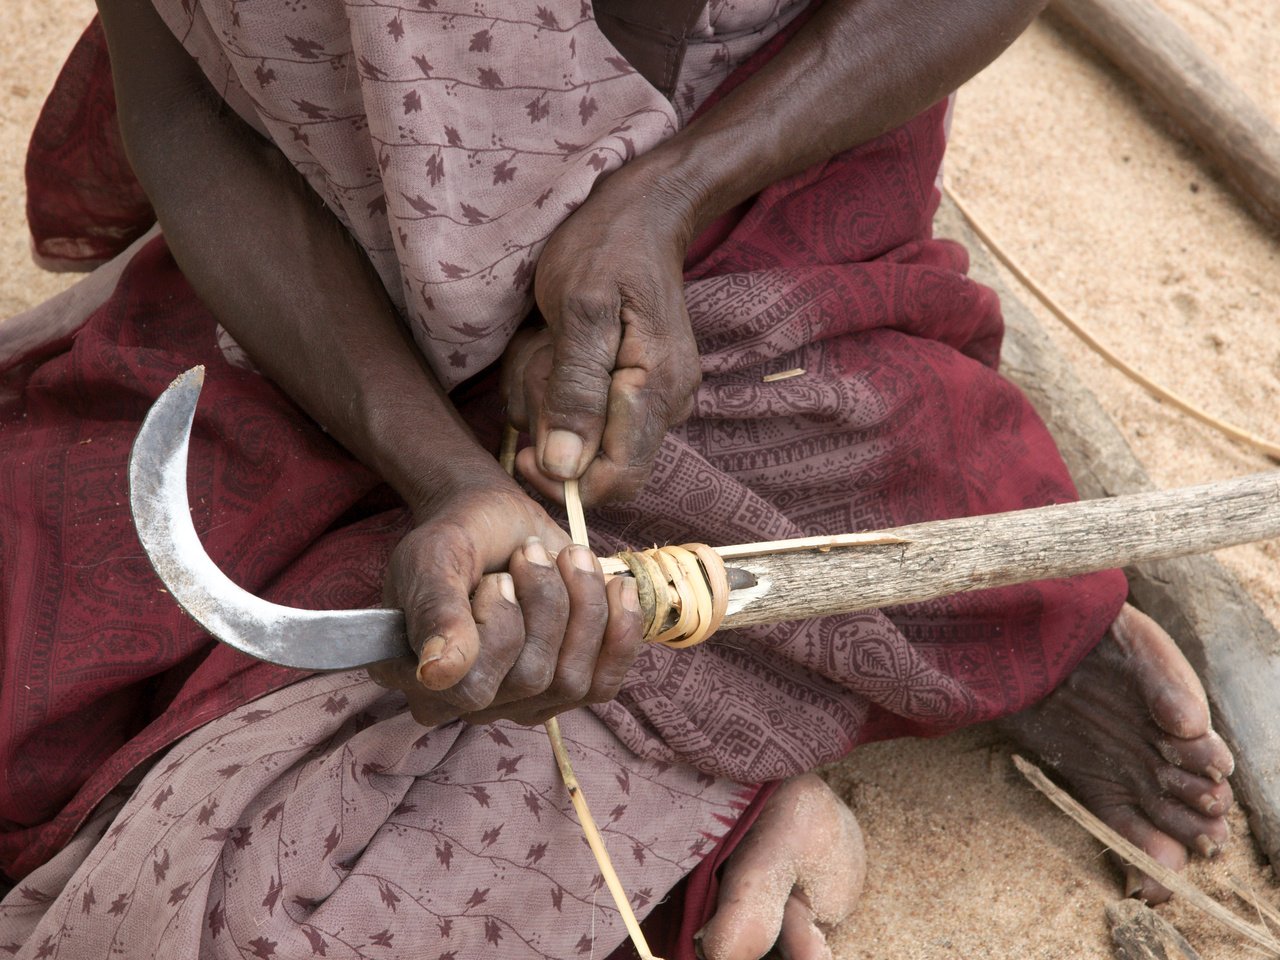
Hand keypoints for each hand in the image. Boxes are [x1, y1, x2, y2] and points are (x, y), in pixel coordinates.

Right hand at [368, 475, 642, 725]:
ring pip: (571, 681)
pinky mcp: (565, 687)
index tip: (498, 578)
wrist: (499, 520)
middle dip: (546, 603)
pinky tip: (616, 587)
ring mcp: (519, 700)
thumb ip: (436, 610)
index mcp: (418, 676)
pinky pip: (605, 684)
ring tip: (568, 557)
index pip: (470, 689)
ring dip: (583, 606)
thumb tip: (437, 672)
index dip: (499, 628)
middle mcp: (468, 701)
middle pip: (529, 680)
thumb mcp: (436, 556)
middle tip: (530, 553)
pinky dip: (620, 630)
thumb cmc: (459, 536)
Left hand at [504, 162, 702, 505]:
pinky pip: (588, 413)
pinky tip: (554, 345)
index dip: (563, 482)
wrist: (645, 210)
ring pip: (585, 438)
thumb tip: (565, 466)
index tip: (521, 450)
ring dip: (548, 396)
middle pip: (596, 463)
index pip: (616, 481)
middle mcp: (666, 404)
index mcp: (656, 389)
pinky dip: (558, 386)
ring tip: (545, 341)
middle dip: (551, 425)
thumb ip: (575, 390)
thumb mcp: (579, 308)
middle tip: (537, 360)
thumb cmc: (607, 247)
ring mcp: (656, 398)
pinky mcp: (638, 388)